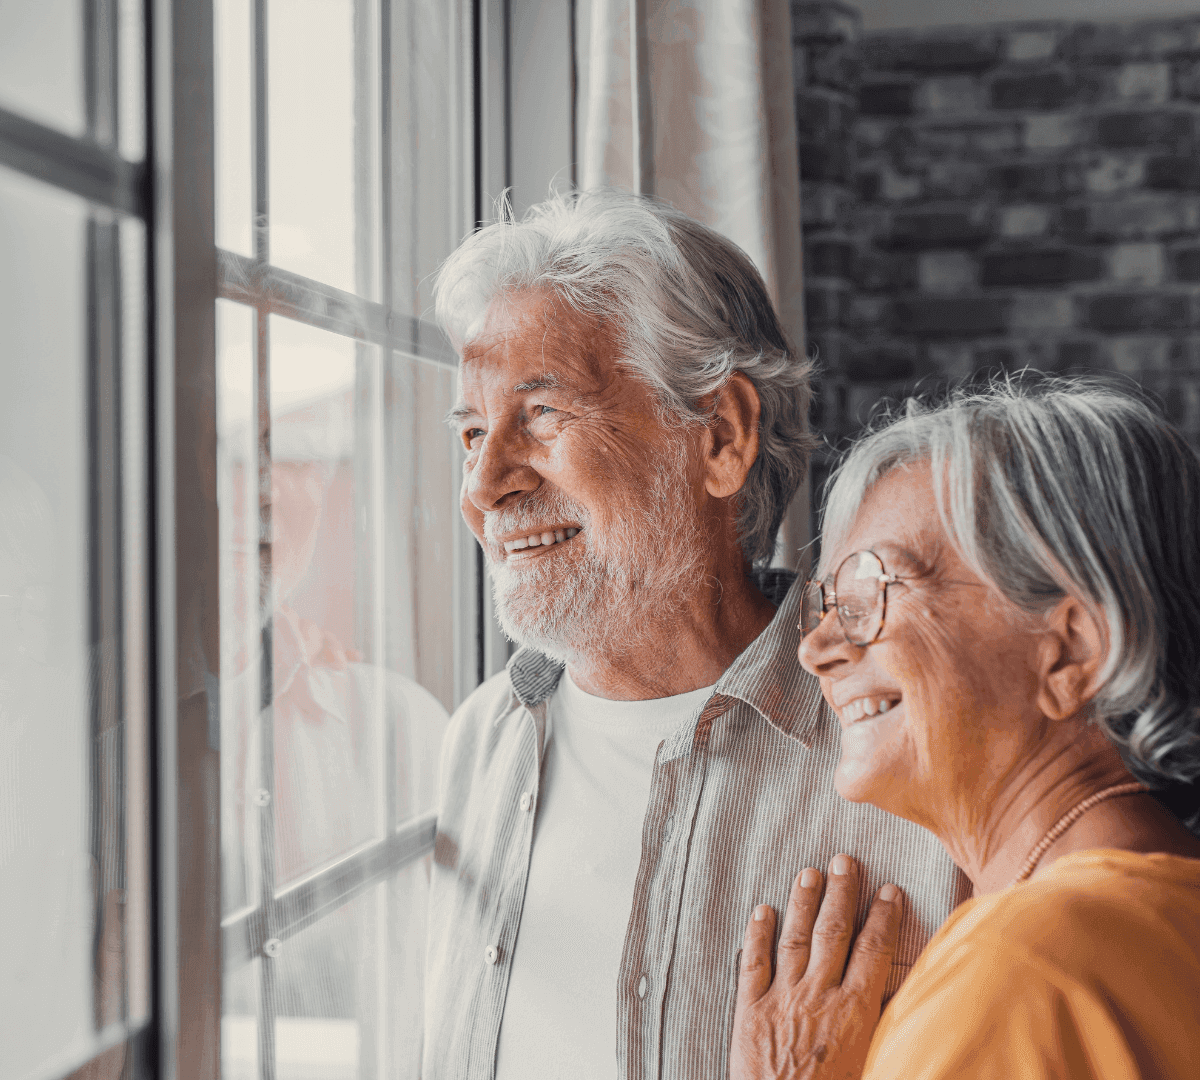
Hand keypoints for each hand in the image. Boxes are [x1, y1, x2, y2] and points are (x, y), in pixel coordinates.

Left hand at [728, 854, 902, 1079]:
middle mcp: (818, 996)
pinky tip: (761, 910)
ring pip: (794, 939)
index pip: (874, 951)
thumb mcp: (876, 1064)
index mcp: (855, 1011)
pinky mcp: (750, 1011)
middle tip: (844, 860)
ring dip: (802, 902)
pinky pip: (753, 964)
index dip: (883, 917)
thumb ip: (888, 1027)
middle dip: (841, 893)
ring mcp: (782, 999)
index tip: (889, 889)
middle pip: (833, 932)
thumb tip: (909, 997)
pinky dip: (756, 935)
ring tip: (808, 872)